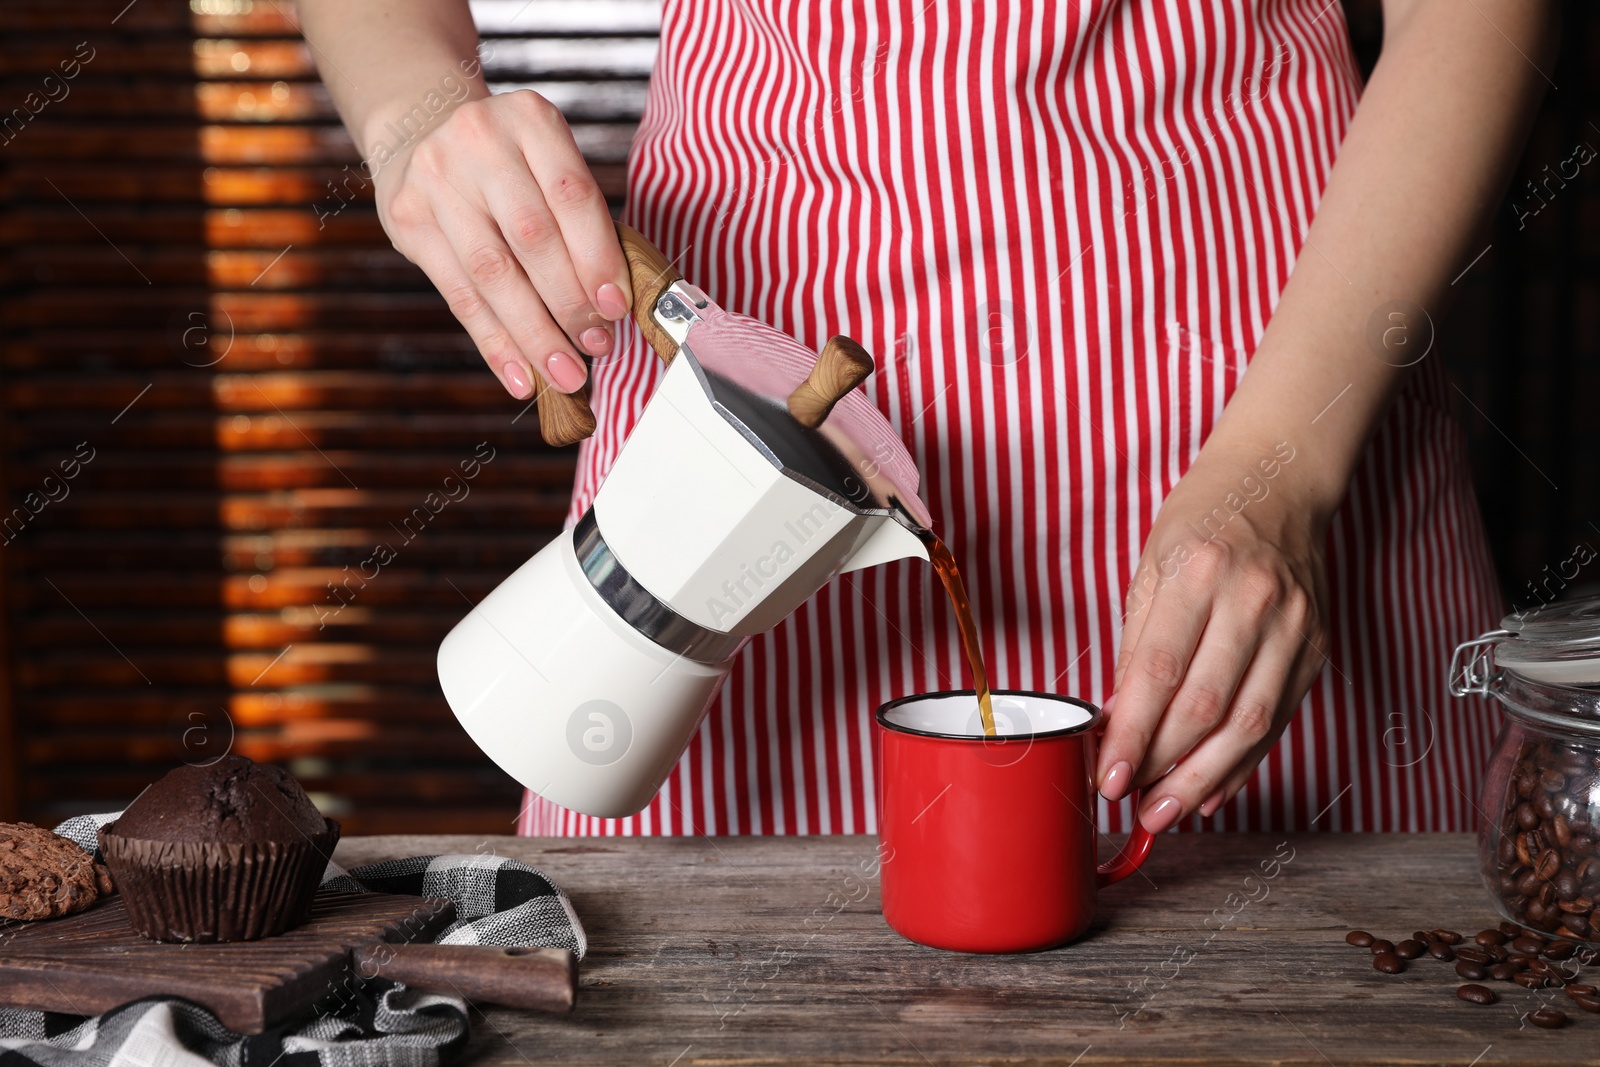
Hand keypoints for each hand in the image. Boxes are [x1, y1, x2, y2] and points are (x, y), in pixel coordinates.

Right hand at [372, 90, 631, 398]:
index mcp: (530, 119)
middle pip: (532, 237)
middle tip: (595, 346)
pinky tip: (519, 375)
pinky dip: (494, 342)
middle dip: (570, 303)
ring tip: (564, 372)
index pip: (572, 196)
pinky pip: (459, 295)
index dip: (598, 259)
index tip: (617, 308)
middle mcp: (479, 141)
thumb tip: (613, 306)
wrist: (422, 131)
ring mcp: (436, 178)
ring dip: (534, 334)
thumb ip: (580, 221)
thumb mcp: (548, 163)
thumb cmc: (508, 163)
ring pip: (493, 273)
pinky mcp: (407, 219)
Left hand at [1096, 437, 1333, 832]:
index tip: (1107, 775)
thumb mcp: (1151, 567)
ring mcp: (1294, 626)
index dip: (1131, 733)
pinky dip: (1242, 762)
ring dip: (1202, 779)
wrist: (1278, 483)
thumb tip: (1115, 721)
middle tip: (1133, 805)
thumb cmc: (1203, 520)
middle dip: (1164, 767)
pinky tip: (1211, 789)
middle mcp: (1252, 601)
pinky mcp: (1316, 648)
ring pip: (1248, 724)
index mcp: (1198, 572)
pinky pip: (1278, 719)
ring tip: (1166, 812)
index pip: (1159, 672)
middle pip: (1206, 707)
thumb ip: (1137, 646)